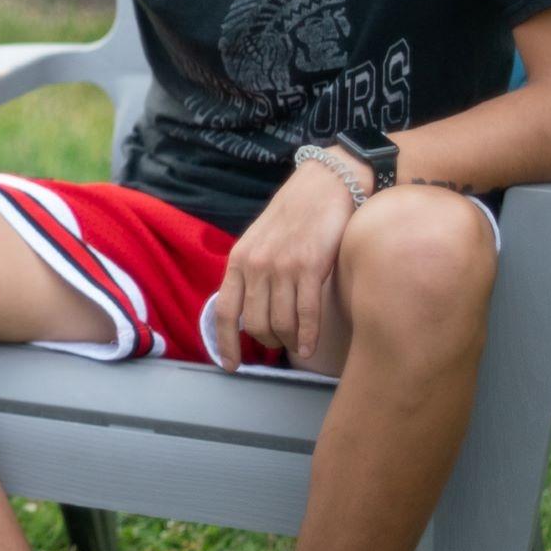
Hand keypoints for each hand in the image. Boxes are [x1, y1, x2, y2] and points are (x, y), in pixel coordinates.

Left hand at [207, 154, 361, 368]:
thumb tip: (250, 311)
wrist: (325, 184)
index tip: (231, 365)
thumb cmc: (295, 215)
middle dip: (268, 341)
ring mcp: (282, 267)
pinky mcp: (310, 267)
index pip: (225, 312)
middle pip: (255, 324)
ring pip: (280, 323)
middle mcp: (256, 265)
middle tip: (281, 345)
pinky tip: (309, 347)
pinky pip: (306, 315)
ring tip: (298, 346)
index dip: (225, 343)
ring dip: (289, 342)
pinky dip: (307, 336)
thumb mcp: (260, 241)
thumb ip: (252, 272)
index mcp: (239, 260)